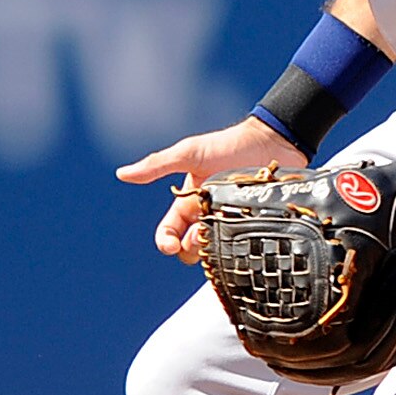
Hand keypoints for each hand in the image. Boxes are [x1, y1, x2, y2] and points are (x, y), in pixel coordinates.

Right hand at [118, 116, 306, 261]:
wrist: (273, 142)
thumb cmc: (228, 145)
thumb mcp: (189, 154)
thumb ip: (158, 165)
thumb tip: (122, 174)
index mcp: (187, 203)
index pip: (169, 233)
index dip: (166, 243)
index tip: (171, 246)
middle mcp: (207, 216)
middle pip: (190, 249)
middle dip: (191, 249)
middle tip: (202, 235)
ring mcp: (230, 222)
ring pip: (215, 252)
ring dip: (214, 250)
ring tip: (223, 231)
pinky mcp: (253, 226)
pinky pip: (242, 248)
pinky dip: (239, 249)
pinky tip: (242, 240)